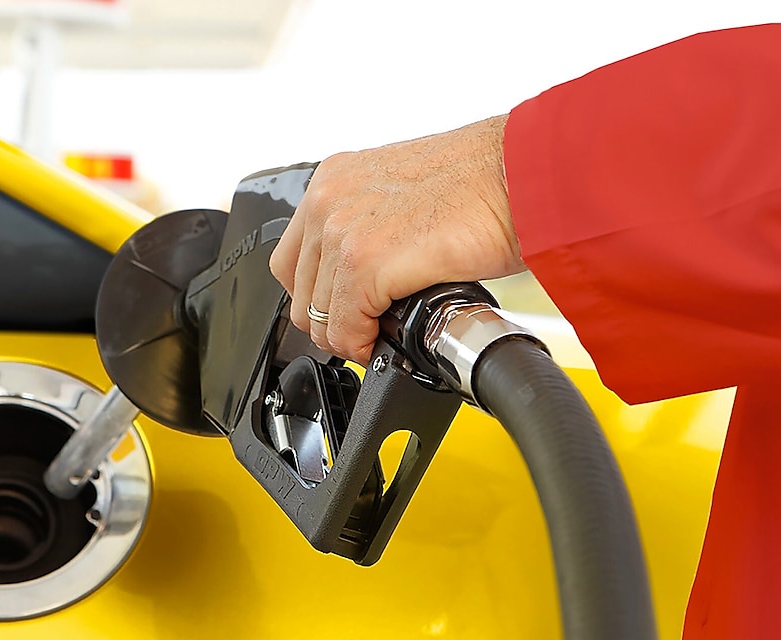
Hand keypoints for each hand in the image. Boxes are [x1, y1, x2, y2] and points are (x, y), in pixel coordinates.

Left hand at [269, 114, 524, 365]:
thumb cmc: (486, 181)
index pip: (293, 259)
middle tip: (366, 330)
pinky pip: (345, 327)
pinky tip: (387, 338)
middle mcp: (329, 199)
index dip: (318, 295)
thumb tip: (365, 276)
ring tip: (381, 334)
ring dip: (349, 335)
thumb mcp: (404, 194)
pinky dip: (363, 344)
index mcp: (335, 180)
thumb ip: (371, 226)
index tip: (344, 310)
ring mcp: (342, 230)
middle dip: (331, 320)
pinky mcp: (366, 261)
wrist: (525, 174)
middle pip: (299, 291)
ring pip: (318, 315)